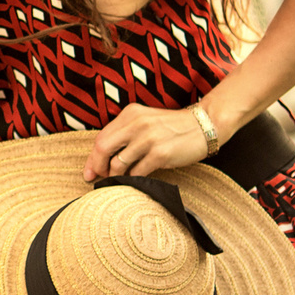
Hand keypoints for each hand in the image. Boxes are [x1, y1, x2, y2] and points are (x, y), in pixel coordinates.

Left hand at [82, 103, 217, 180]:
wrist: (204, 125)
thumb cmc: (172, 127)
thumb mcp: (145, 121)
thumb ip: (125, 133)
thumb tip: (101, 159)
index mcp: (130, 114)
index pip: (101, 137)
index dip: (92, 158)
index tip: (89, 172)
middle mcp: (137, 124)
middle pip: (103, 149)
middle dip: (97, 167)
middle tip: (99, 178)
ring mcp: (148, 139)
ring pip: (118, 163)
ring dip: (115, 176)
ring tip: (120, 179)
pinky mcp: (160, 154)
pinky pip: (137, 172)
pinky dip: (133, 179)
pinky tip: (136, 179)